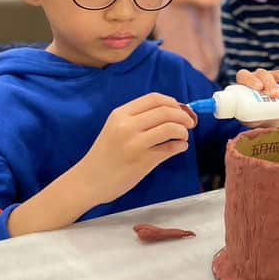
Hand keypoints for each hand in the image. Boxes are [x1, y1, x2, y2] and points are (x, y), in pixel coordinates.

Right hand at [77, 93, 196, 204]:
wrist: (88, 180)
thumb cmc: (105, 154)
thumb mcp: (116, 128)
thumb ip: (139, 118)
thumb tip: (172, 111)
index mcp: (121, 114)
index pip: (154, 99)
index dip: (173, 102)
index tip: (181, 109)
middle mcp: (128, 126)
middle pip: (166, 111)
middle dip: (183, 115)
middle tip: (190, 123)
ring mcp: (135, 144)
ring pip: (171, 128)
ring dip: (183, 131)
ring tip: (184, 136)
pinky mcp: (143, 161)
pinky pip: (170, 148)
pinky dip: (180, 146)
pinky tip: (180, 147)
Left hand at [234, 68, 278, 127]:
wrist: (267, 116)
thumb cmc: (255, 116)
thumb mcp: (248, 117)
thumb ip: (248, 118)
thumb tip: (253, 127)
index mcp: (244, 84)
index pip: (244, 76)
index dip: (250, 79)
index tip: (259, 88)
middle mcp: (257, 77)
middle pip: (263, 75)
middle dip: (270, 83)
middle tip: (276, 95)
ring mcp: (271, 76)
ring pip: (277, 74)